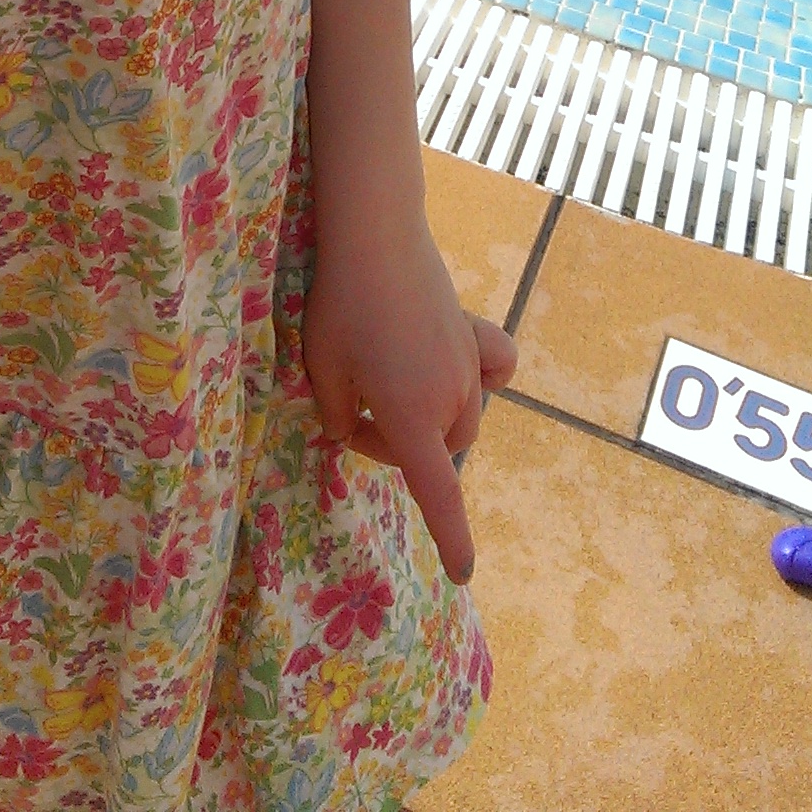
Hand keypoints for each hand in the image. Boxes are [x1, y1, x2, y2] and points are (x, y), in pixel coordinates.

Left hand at [302, 220, 516, 583]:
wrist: (377, 237)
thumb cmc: (342, 308)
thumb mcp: (323, 373)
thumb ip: (338, 419)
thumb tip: (354, 431)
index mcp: (413, 418)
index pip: (439, 495)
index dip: (452, 538)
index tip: (463, 574)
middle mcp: (451, 399)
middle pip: (430, 450)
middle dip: (393, 442)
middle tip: (352, 404)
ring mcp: (468, 365)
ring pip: (454, 418)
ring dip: (422, 414)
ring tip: (379, 373)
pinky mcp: (472, 335)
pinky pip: (488, 375)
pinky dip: (473, 381)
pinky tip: (448, 363)